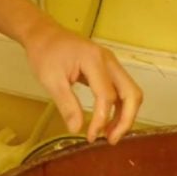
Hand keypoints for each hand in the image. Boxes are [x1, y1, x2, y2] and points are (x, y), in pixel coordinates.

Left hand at [24, 21, 142, 143]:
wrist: (45, 35)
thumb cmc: (45, 54)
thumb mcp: (51, 80)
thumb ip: (66, 105)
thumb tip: (76, 129)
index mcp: (94, 60)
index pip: (107, 96)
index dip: (102, 119)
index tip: (90, 136)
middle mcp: (109, 61)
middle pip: (131, 93)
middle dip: (125, 120)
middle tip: (111, 140)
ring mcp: (112, 64)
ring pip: (131, 93)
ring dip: (125, 116)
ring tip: (109, 135)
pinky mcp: (110, 70)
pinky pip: (123, 91)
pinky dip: (120, 109)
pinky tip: (108, 122)